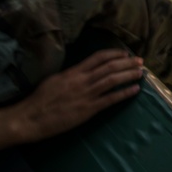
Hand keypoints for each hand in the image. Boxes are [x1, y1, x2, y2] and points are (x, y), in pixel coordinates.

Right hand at [12, 49, 143, 142]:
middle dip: (128, 63)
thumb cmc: (40, 100)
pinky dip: (124, 93)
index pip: (98, 57)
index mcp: (73, 72)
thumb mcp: (55, 80)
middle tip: (140, 61)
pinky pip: (110, 99)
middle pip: (110, 66)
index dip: (115, 54)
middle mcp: (82, 80)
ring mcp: (86, 94)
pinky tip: (134, 90)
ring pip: (112, 80)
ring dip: (129, 75)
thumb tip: (83, 70)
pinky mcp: (88, 109)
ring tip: (141, 73)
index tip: (126, 54)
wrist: (30, 117)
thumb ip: (71, 75)